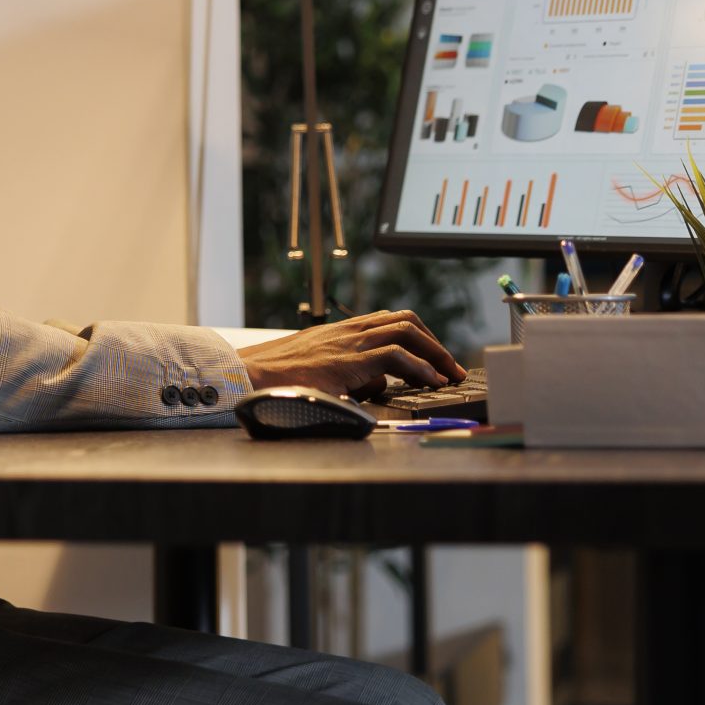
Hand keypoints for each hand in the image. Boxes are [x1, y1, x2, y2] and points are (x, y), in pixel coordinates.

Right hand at [238, 309, 465, 398]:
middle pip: (407, 320)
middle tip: (451, 367)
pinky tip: (431, 382)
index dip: (421, 338)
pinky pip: (397, 356)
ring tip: (450, 375)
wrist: (253, 375)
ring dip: (436, 353)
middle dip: (435, 343)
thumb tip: (381, 383)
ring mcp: (352, 341)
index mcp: (346, 330)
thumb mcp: (326, 370)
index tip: (435, 358)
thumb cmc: (283, 377)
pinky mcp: (351, 359)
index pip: (392, 321)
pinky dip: (421, 368)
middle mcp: (352, 329)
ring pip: (407, 332)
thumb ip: (355, 373)